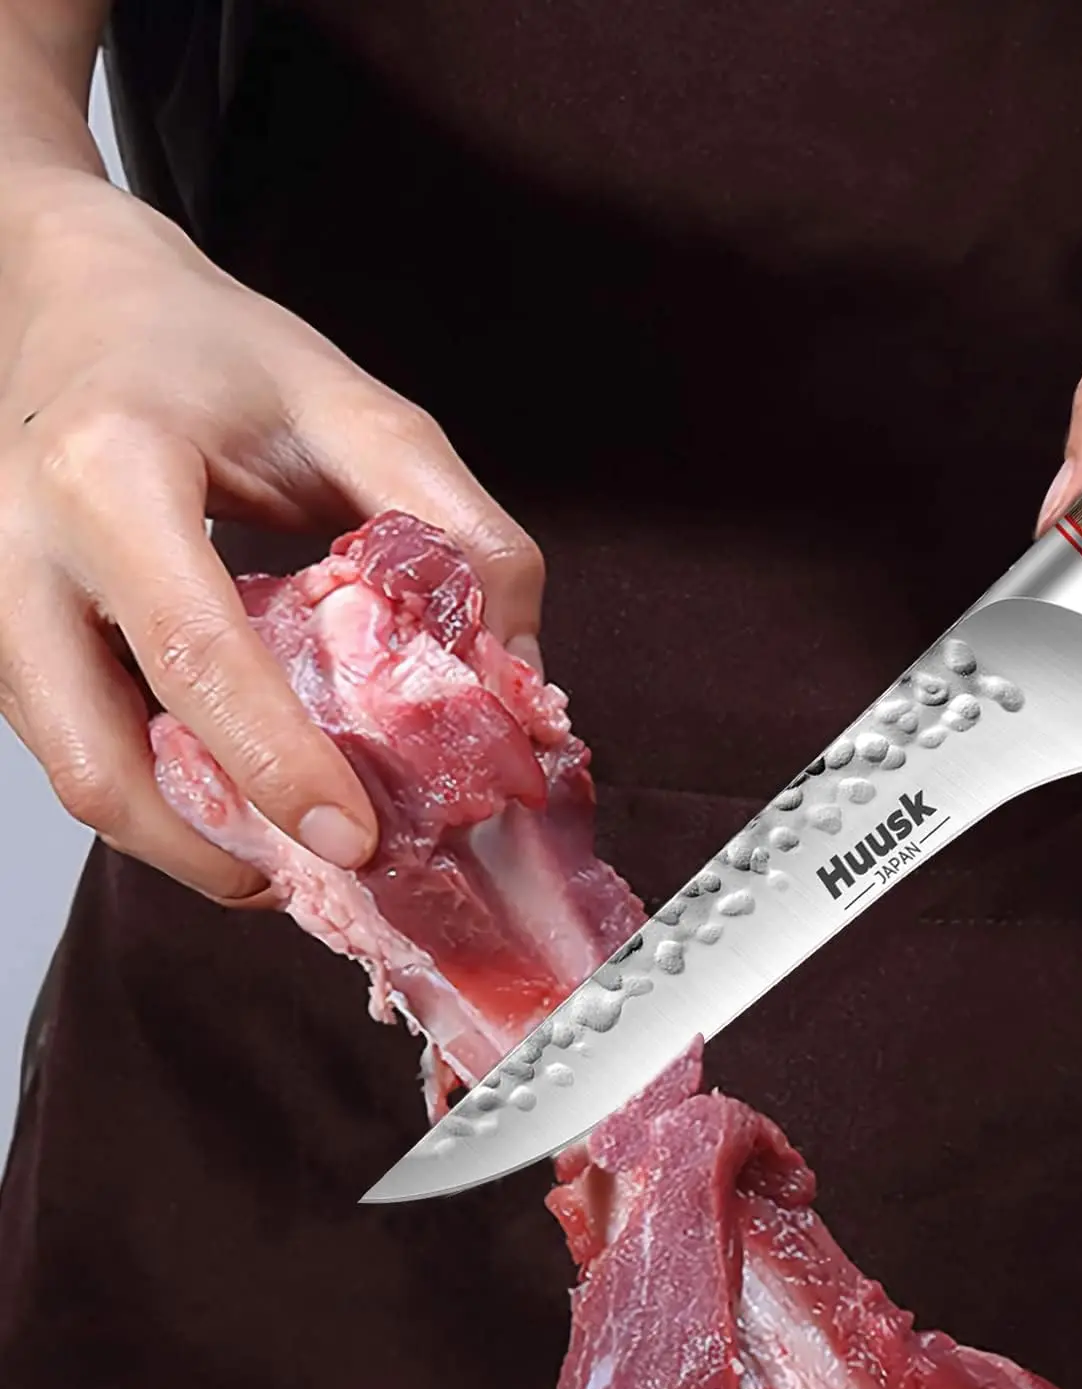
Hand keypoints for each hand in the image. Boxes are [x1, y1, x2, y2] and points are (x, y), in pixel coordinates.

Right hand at [0, 173, 543, 900]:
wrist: (74, 303)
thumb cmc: (210, 351)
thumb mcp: (356, 407)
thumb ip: (457, 528)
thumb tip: (515, 670)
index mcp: (112, 472)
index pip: (198, 651)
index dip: (279, 763)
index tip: (356, 841)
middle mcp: (21, 549)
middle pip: (100, 759)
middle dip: (222, 848)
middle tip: (332, 877)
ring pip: (79, 776)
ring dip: (192, 839)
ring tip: (298, 855)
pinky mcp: (1, 638)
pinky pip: (76, 748)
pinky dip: (166, 796)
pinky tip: (246, 800)